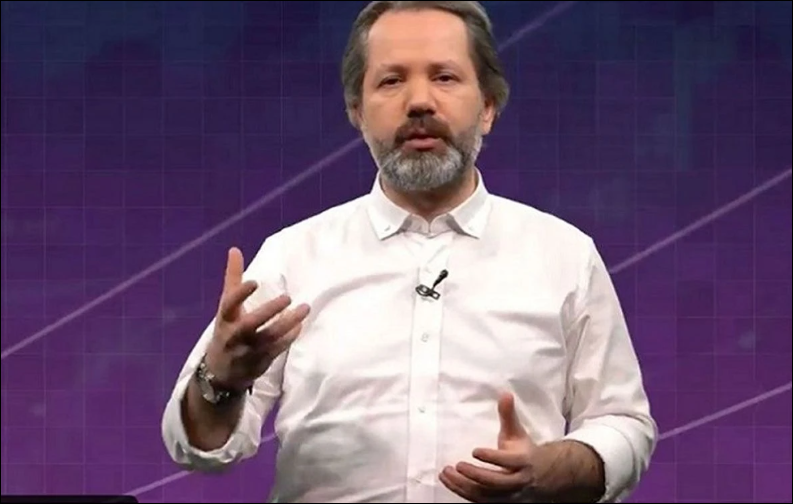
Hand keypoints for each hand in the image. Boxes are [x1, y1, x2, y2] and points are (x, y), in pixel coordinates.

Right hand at [205, 247, 309, 390]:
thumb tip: (235, 249)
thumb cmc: (227, 330)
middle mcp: (234, 336)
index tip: (255, 281)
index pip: (229, 305)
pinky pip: (278, 349)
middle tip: (288, 297)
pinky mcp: (261, 362)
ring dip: (288, 323)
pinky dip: (290, 337)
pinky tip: (301, 324)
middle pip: (250, 324)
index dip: (240, 294)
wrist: (221, 372)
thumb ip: (233, 279)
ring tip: (305, 308)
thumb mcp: (226, 307)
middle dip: (269, 311)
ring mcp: (248, 351)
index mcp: (225, 319)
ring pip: (269, 338)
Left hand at [439, 392, 537, 502]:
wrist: (540, 477)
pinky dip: (462, 492)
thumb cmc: (523, 451)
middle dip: (475, 475)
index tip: (474, 451)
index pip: (508, 462)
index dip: (492, 458)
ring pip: (485, 495)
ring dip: (463, 486)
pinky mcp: (499, 502)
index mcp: (523, 462)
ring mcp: (508, 496)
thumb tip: (505, 394)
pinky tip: (448, 481)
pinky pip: (478, 500)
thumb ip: (508, 415)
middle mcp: (517, 482)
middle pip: (496, 483)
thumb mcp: (517, 433)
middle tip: (457, 465)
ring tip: (446, 473)